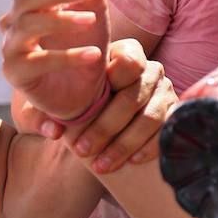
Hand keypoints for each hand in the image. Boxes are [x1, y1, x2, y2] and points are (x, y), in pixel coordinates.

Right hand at [1, 0, 108, 123]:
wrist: (82, 89)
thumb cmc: (84, 42)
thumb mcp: (94, 9)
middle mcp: (17, 19)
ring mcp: (13, 45)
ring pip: (27, 26)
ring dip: (61, 20)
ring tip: (91, 20)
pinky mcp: (17, 72)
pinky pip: (38, 61)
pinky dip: (68, 57)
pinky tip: (94, 55)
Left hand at [63, 39, 172, 173]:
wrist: (100, 118)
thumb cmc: (76, 102)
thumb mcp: (54, 102)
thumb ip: (43, 112)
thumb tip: (53, 130)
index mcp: (124, 53)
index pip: (128, 61)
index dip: (112, 81)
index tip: (87, 105)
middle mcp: (151, 70)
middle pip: (132, 97)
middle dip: (105, 127)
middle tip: (81, 150)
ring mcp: (166, 92)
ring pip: (150, 118)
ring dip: (123, 144)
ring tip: (100, 164)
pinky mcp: (175, 114)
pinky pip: (166, 132)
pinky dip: (148, 148)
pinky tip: (130, 161)